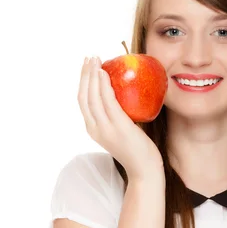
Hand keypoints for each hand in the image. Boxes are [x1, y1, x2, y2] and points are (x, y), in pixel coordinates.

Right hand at [77, 56, 163, 180]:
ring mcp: (105, 128)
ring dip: (92, 75)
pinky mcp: (118, 127)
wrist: (144, 170)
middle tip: (89, 57)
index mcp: (93, 129)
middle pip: (83, 96)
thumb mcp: (122, 132)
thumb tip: (125, 96)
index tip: (87, 66)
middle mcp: (95, 129)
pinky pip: (108, 101)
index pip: (82, 101)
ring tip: (96, 60)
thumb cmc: (137, 150)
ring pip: (92, 96)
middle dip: (84, 74)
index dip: (82, 81)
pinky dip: (104, 85)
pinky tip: (105, 73)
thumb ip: (117, 117)